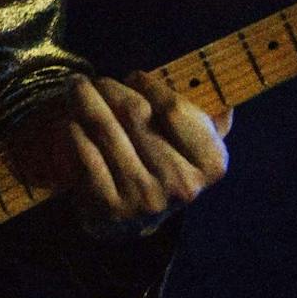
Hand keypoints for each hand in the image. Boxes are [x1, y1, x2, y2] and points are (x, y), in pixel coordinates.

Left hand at [22, 72, 231, 230]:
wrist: (134, 221)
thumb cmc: (164, 166)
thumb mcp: (195, 146)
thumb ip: (211, 120)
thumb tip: (225, 101)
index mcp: (210, 164)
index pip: (173, 107)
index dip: (149, 85)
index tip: (134, 76)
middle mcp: (182, 184)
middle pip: (134, 113)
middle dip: (111, 88)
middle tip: (96, 79)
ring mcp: (145, 197)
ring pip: (106, 129)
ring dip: (86, 101)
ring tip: (77, 87)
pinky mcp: (112, 207)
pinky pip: (86, 154)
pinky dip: (75, 133)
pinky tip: (71, 121)